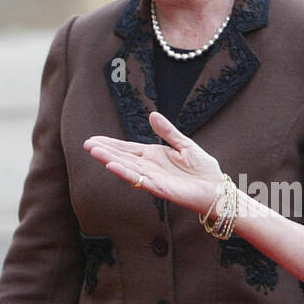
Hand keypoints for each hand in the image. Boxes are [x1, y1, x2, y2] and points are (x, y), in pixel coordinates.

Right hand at [84, 111, 223, 213]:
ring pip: (127, 168)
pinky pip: (140, 180)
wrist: (216, 189)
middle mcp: (150, 167)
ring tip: (95, 152)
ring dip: (111, 160)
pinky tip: (113, 166)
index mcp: (154, 156)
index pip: (127, 149)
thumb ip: (168, 131)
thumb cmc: (203, 170)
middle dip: (105, 151)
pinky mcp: (160, 189)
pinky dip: (126, 173)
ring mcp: (153, 178)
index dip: (111, 144)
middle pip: (123, 157)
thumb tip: (152, 115)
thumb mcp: (185, 144)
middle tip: (87, 144)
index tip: (94, 139)